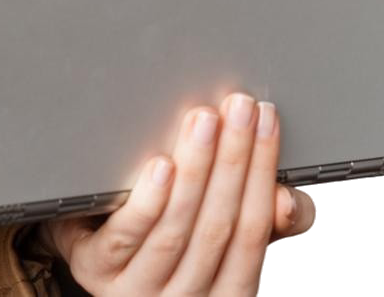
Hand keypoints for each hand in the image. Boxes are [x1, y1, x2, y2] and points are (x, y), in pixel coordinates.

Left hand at [44, 91, 323, 295]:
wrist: (100, 254)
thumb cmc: (178, 239)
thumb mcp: (232, 233)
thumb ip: (274, 220)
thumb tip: (286, 198)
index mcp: (229, 291)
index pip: (255, 231)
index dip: (265, 172)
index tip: (266, 119)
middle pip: (218, 226)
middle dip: (233, 159)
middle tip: (238, 105)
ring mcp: (140, 289)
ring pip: (174, 229)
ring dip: (195, 169)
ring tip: (204, 121)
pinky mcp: (98, 270)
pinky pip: (125, 238)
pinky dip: (148, 200)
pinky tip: (161, 166)